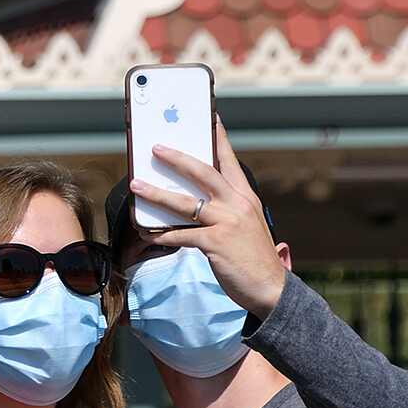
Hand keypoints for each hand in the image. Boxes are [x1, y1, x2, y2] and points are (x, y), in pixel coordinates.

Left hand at [129, 117, 288, 317]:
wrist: (271, 289)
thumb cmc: (252, 258)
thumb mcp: (244, 226)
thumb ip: (225, 209)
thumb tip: (192, 201)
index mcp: (246, 197)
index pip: (229, 161)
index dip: (219, 138)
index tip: (210, 118)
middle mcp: (238, 204)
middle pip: (203, 172)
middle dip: (177, 158)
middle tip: (155, 147)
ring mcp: (228, 222)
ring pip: (185, 202)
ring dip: (156, 194)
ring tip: (136, 186)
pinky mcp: (216, 243)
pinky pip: (181, 235)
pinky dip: (162, 234)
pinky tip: (146, 233)